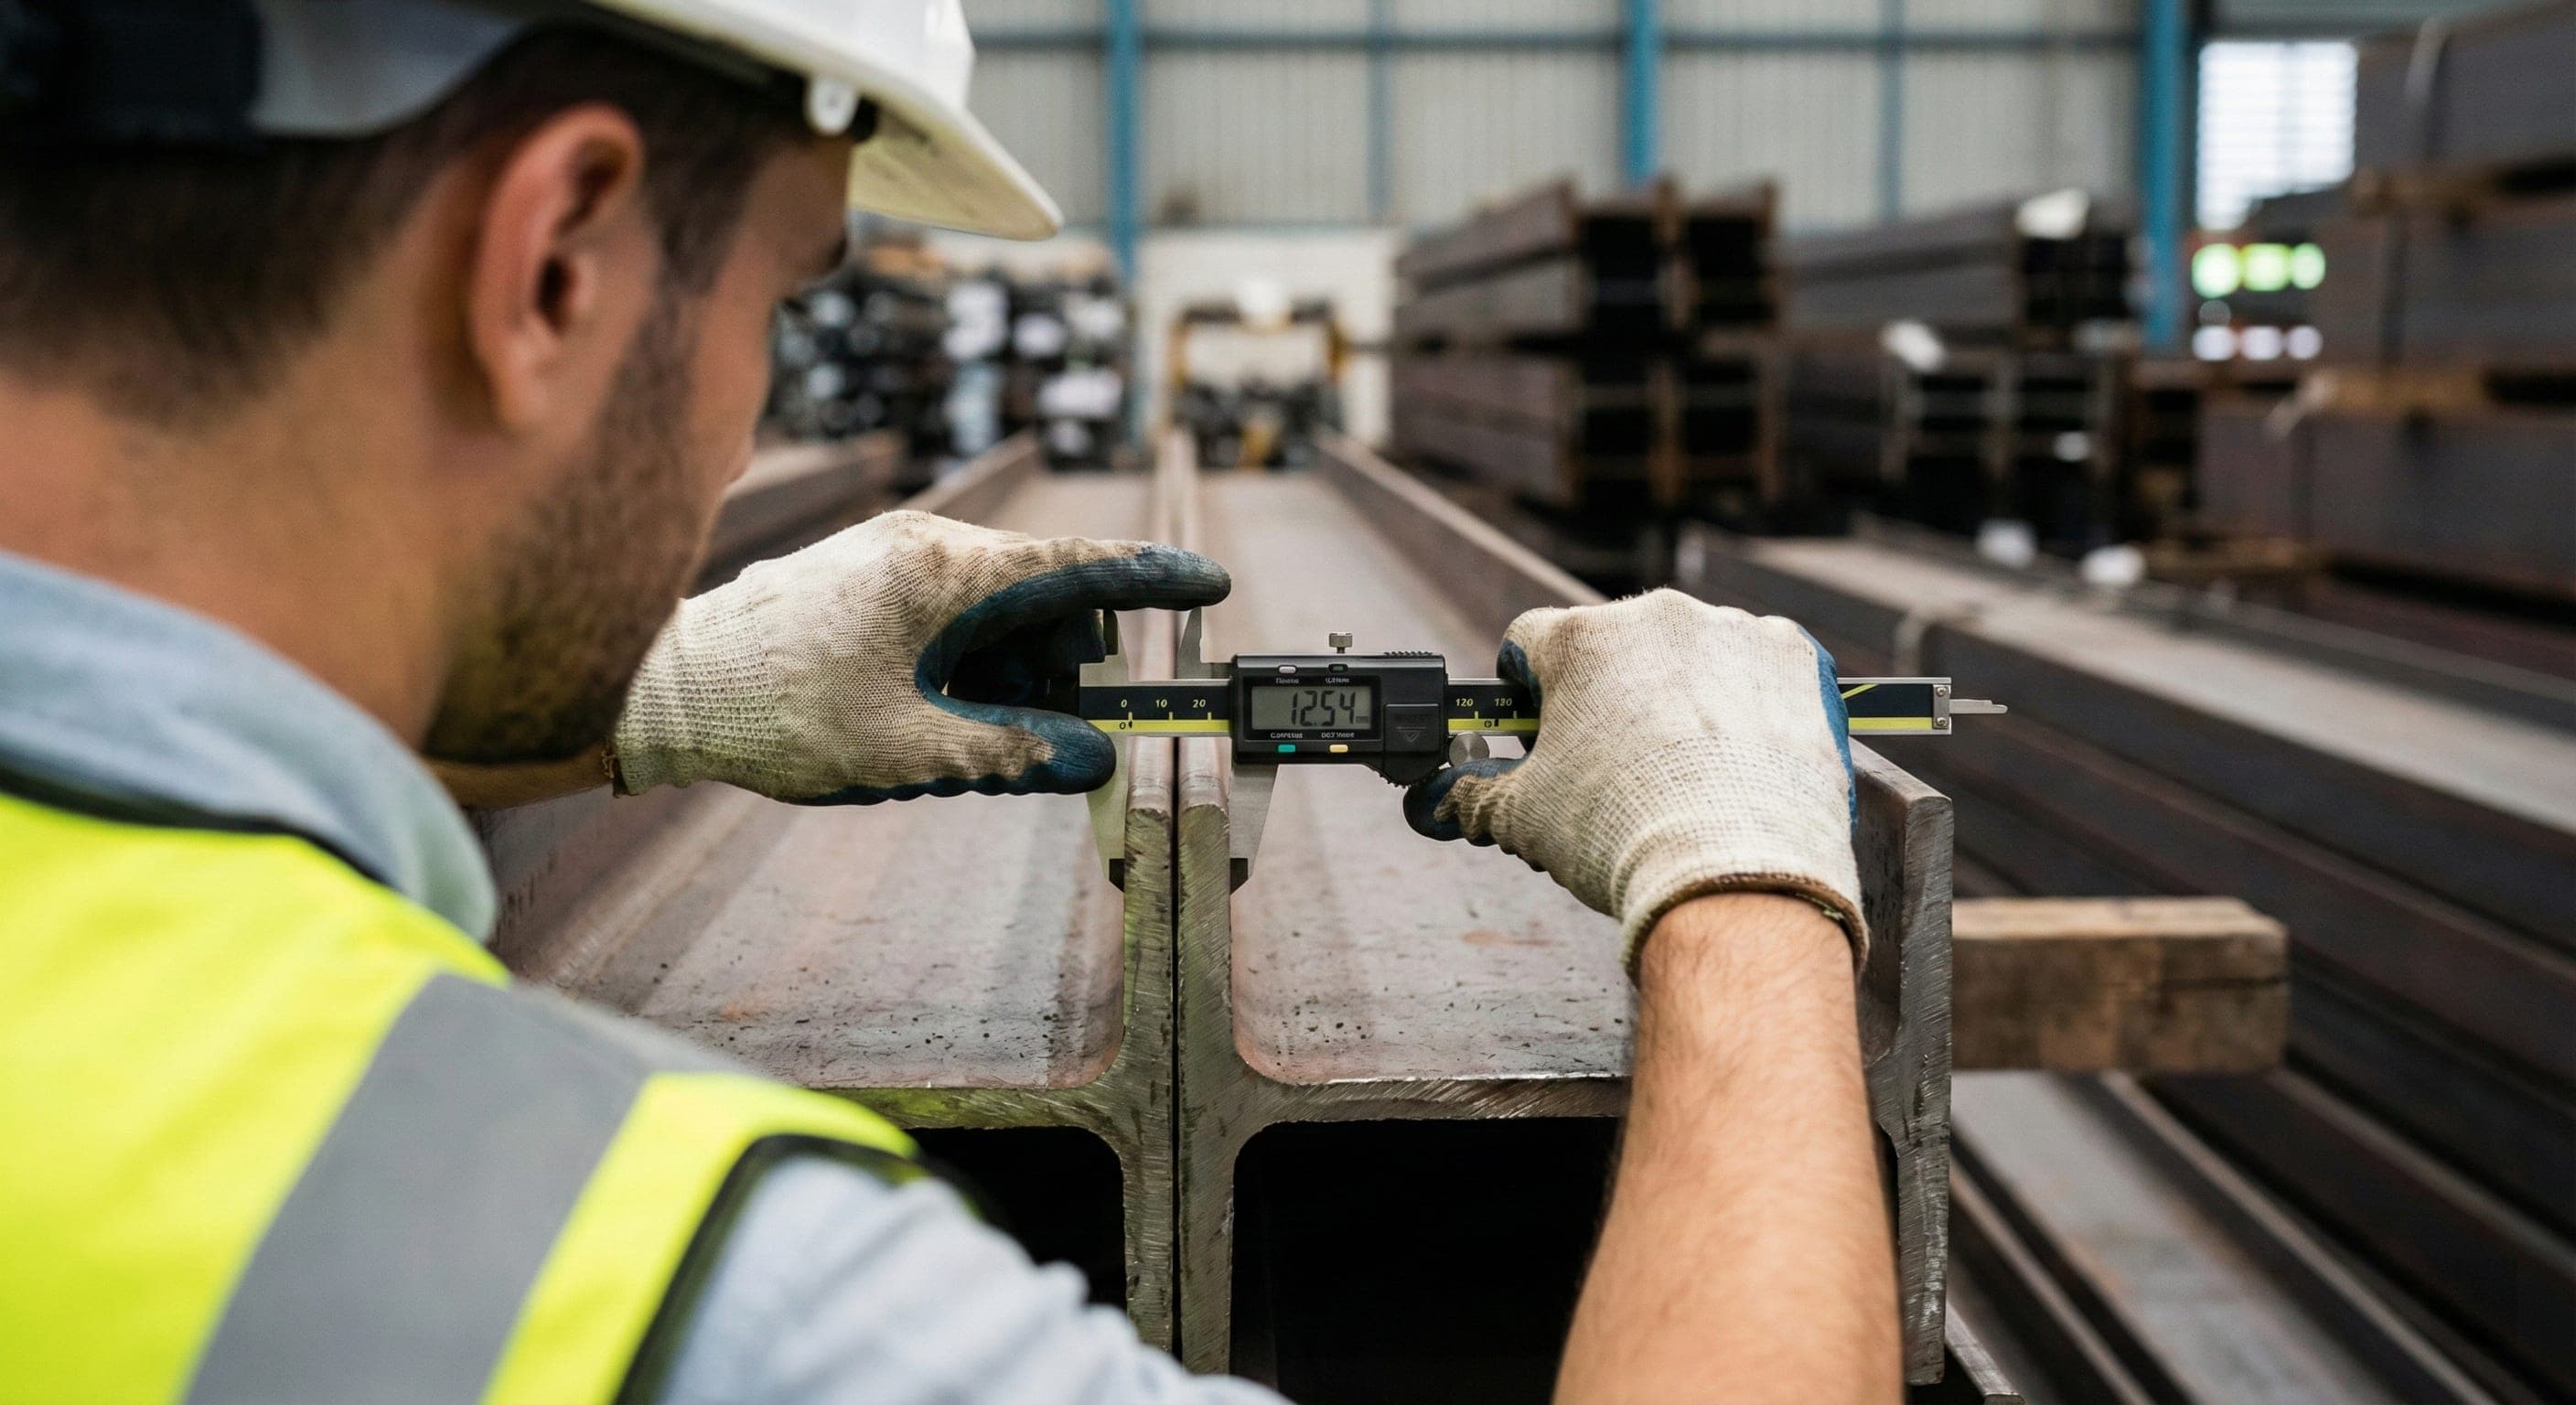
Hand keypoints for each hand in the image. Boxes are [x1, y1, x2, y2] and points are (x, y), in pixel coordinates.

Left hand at [610, 510, 1229, 802]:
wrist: (663, 689)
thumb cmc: (774, 715)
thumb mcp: (905, 750)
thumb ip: (1009, 752)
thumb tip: (1092, 759)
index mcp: (944, 574)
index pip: (1078, 567)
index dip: (1153, 580)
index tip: (1210, 583)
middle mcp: (927, 544)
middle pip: (1044, 601)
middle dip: (1057, 671)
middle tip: (1028, 741)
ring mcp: (896, 552)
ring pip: (1000, 610)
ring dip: (1006, 674)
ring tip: (947, 735)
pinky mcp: (872, 570)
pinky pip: (955, 609)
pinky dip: (966, 660)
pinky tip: (923, 709)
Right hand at [1403, 589, 1864, 971]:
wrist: (1737, 877)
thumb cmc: (1624, 838)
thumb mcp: (1522, 819)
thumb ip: (1473, 795)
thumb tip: (1442, 798)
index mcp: (1581, 640)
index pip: (1529, 642)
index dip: (1527, 690)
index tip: (1541, 728)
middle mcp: (1657, 617)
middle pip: (1616, 648)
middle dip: (1611, 698)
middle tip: (1619, 767)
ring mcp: (1731, 632)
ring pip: (1691, 656)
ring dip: (1683, 696)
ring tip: (1691, 773)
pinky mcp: (1795, 658)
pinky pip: (1760, 668)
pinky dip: (1751, 704)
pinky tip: (1742, 760)